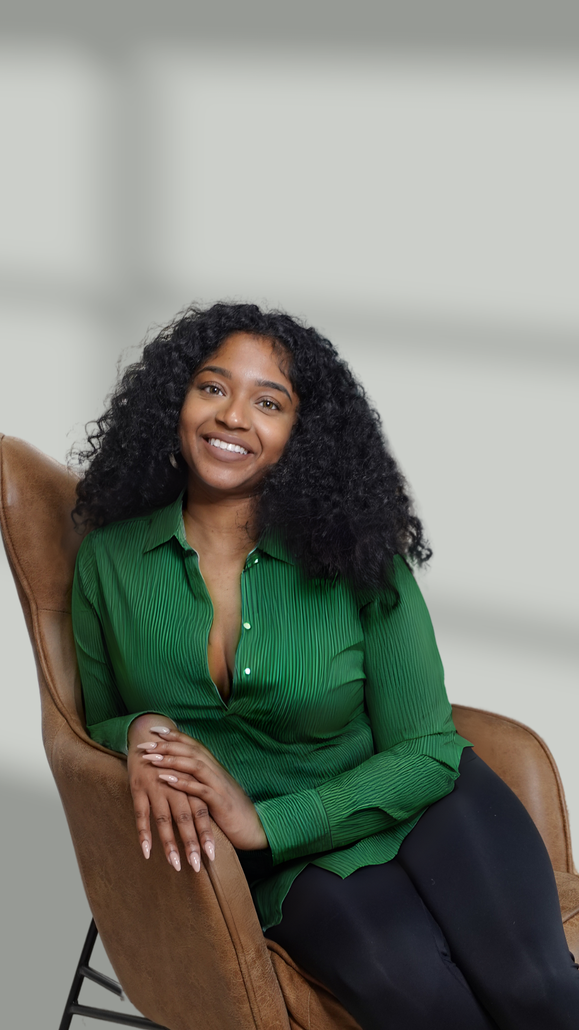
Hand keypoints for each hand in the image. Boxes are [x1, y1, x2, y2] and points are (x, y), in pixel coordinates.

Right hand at [127, 715, 214, 871]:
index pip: (201, 812)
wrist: (146, 736)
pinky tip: (146, 851)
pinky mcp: (138, 788)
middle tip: (196, 865)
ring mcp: (156, 787)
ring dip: (170, 843)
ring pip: (164, 819)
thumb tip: (203, 823)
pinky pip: (141, 814)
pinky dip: (143, 833)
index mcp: (189, 783)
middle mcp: (175, 786)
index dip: (206, 833)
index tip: (212, 856)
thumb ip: (192, 795)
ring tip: (175, 864)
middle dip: (191, 843)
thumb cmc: (168, 761)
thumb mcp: (184, 774)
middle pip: (185, 818)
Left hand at [141, 727, 267, 851]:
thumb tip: (180, 769)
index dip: (174, 736)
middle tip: (146, 743)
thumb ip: (200, 778)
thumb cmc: (229, 809)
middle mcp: (216, 771)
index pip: (192, 744)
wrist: (253, 827)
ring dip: (172, 760)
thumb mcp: (214, 789)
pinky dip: (183, 783)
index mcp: (214, 767)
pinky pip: (201, 789)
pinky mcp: (221, 802)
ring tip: (152, 759)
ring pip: (195, 765)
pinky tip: (167, 780)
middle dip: (167, 745)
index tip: (155, 730)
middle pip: (191, 751)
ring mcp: (219, 785)